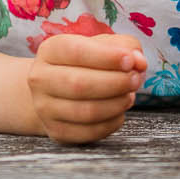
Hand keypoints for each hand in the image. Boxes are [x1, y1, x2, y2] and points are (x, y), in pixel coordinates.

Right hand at [27, 33, 147, 144]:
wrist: (54, 91)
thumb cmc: (85, 63)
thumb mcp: (101, 46)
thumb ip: (124, 47)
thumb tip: (139, 62)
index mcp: (50, 50)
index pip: (76, 52)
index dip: (107, 57)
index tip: (130, 61)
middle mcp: (40, 79)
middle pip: (79, 84)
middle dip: (115, 82)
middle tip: (136, 80)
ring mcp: (45, 108)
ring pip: (85, 111)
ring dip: (116, 104)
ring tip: (130, 96)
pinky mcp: (56, 131)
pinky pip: (88, 132)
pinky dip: (111, 123)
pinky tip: (119, 112)